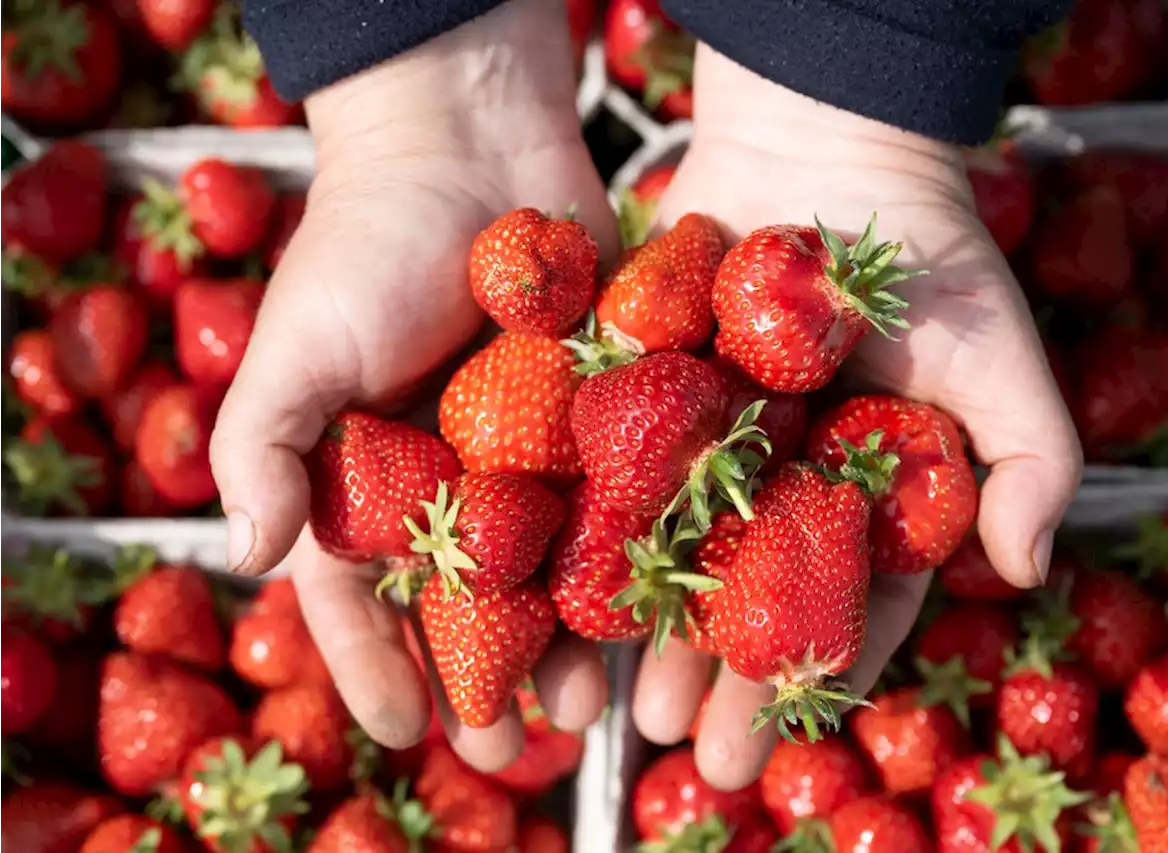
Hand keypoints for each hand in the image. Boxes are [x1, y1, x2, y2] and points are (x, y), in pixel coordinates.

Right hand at [209, 0, 615, 766]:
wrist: (471, 143)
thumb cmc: (367, 242)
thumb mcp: (296, 344)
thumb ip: (263, 446)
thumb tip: (242, 558)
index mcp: (366, 475)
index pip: (359, 590)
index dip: (376, 663)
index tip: (406, 729)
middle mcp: (448, 477)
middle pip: (464, 600)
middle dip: (483, 675)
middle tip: (508, 746)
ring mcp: (529, 451)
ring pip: (547, 569)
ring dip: (563, 640)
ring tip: (585, 709)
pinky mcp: (600, 414)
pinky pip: (616, 501)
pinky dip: (630, 558)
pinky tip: (651, 613)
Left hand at [630, 48, 1082, 789]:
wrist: (824, 142)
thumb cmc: (927, 252)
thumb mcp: (998, 355)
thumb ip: (1030, 461)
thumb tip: (1032, 570)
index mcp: (867, 495)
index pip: (846, 606)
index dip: (815, 677)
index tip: (781, 740)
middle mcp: (784, 484)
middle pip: (749, 602)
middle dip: (722, 681)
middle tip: (692, 757)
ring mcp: (710, 445)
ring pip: (672, 558)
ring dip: (646, 635)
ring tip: (615, 709)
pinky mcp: (644, 396)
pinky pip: (612, 477)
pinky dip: (586, 536)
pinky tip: (555, 598)